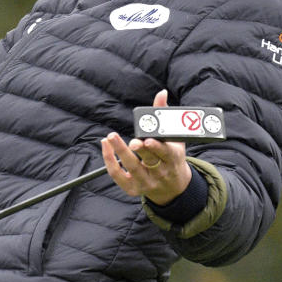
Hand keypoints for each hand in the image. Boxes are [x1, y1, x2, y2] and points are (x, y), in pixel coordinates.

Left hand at [101, 90, 191, 204]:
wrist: (173, 187)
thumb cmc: (172, 157)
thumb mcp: (175, 138)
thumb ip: (164, 115)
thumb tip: (161, 93)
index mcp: (173, 159)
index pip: (166, 153)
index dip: (156, 147)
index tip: (147, 140)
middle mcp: (161, 172)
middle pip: (149, 160)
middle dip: (139, 150)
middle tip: (128, 140)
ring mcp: (147, 182)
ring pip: (132, 168)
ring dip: (120, 152)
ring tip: (110, 138)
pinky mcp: (133, 189)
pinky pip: (118, 176)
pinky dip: (110, 162)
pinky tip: (106, 147)